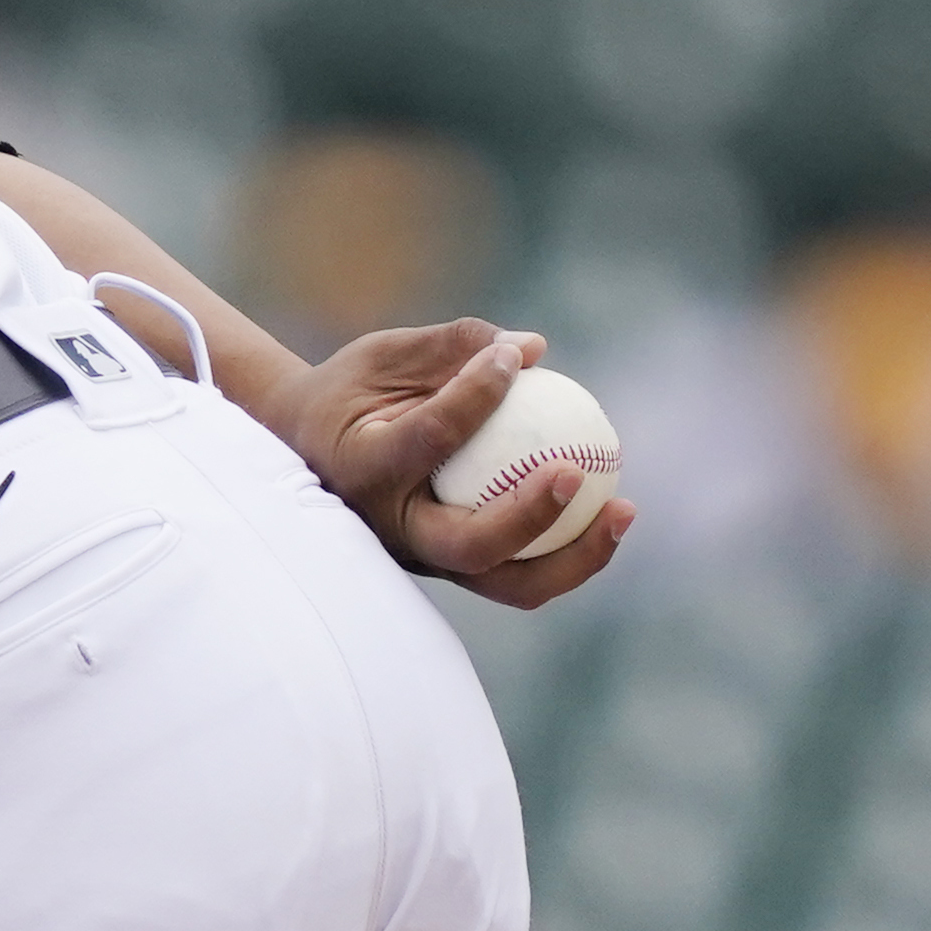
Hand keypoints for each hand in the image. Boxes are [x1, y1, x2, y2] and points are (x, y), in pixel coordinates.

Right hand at [261, 320, 635, 609]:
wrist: (306, 451)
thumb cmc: (349, 392)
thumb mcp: (383, 356)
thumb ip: (451, 346)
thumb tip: (533, 348)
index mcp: (361, 469)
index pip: (428, 439)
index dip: (476, 394)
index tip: (511, 356)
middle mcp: (390, 530)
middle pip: (468, 546)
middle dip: (529, 515)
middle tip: (576, 470)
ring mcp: (424, 560)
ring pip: (506, 583)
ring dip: (575, 557)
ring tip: (624, 509)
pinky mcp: (453, 569)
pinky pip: (521, 573)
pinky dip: (571, 551)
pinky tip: (609, 510)